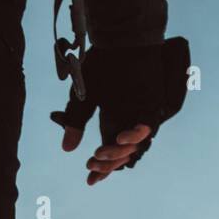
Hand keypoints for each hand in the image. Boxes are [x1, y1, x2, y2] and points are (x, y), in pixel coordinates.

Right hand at [51, 38, 190, 181]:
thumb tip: (67, 149)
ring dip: (118, 153)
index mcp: (113, 122)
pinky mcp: (152, 105)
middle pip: (122, 155)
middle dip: (107, 164)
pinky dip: (135, 136)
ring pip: (135, 147)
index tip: (89, 180)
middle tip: (92, 164)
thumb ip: (76, 122)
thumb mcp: (82, 97)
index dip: (101, 169)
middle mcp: (127, 122)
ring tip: (100, 153)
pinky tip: (121, 138)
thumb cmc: (102, 63)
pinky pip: (147, 129)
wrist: (119, 39)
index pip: (110, 154)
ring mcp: (140, 115)